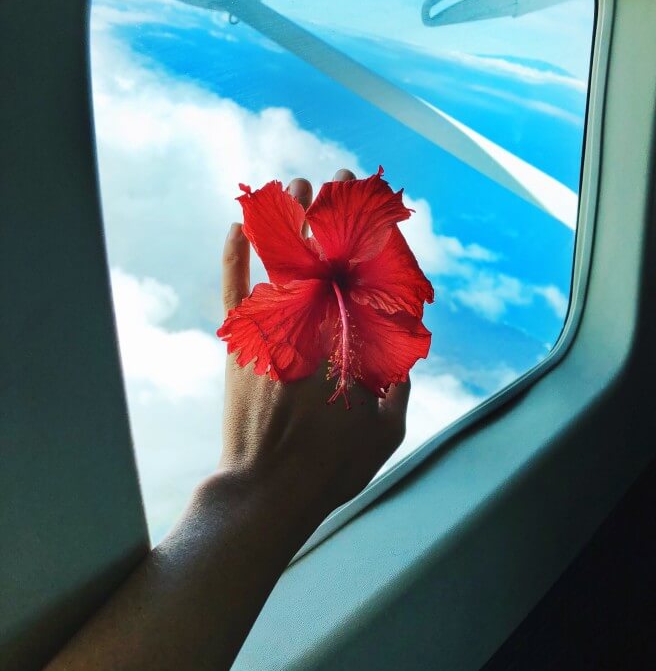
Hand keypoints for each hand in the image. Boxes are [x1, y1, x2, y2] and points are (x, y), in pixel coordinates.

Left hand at [216, 168, 408, 529]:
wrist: (266, 491)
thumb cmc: (329, 468)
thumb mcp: (385, 431)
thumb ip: (399, 386)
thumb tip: (406, 354)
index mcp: (348, 339)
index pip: (362, 269)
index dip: (366, 232)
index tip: (373, 206)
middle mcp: (309, 322)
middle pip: (320, 250)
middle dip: (329, 210)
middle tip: (336, 180)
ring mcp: (270, 328)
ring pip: (278, 258)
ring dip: (286, 217)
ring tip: (294, 185)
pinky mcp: (239, 342)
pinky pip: (233, 286)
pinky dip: (236, 252)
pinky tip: (238, 223)